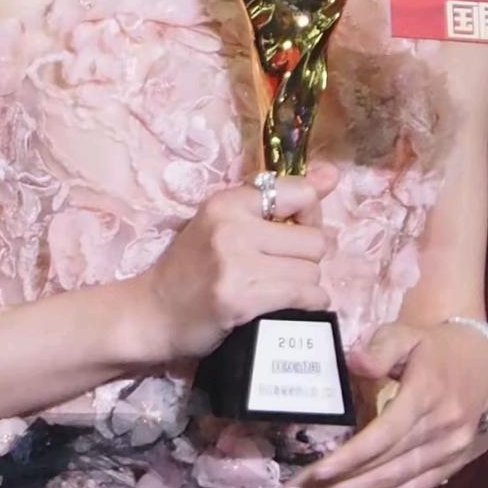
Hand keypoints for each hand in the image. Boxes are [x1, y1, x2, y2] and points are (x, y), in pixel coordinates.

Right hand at [129, 162, 339, 362]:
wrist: (153, 312)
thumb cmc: (192, 266)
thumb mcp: (226, 223)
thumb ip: (279, 199)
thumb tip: (333, 175)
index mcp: (229, 201)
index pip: (301, 193)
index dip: (311, 217)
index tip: (296, 232)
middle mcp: (233, 226)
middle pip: (314, 239)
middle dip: (309, 258)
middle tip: (290, 268)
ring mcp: (236, 264)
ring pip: (311, 271)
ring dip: (307, 285)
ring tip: (286, 289)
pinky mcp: (242, 300)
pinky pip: (303, 297)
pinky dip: (309, 304)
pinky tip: (295, 306)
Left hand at [271, 319, 487, 487]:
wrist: (482, 363)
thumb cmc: (433, 346)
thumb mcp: (407, 333)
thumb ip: (381, 347)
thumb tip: (354, 360)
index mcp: (427, 394)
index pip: (385, 434)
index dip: (351, 457)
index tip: (316, 472)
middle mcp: (442, 430)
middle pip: (386, 467)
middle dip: (340, 486)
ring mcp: (449, 453)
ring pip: (397, 486)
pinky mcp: (450, 467)